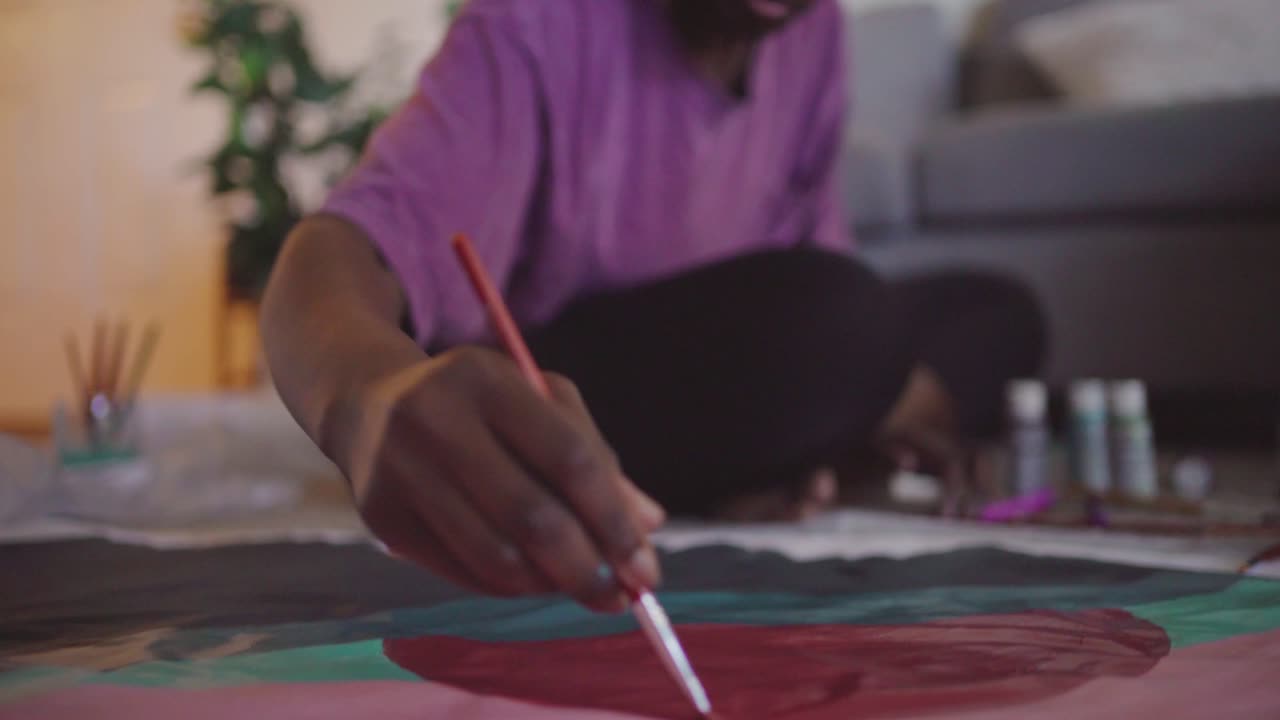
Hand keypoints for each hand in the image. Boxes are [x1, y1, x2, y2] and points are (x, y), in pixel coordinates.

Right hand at [344, 346, 665, 611]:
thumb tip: (649, 523)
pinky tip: (535, 581)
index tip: (645, 564)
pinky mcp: (382, 519)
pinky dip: (509, 587)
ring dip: (550, 585)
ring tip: (582, 588)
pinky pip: (461, 572)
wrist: (368, 403)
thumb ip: (594, 455)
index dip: (613, 519)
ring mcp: (401, 472)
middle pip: (531, 517)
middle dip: (587, 568)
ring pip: (495, 556)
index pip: (568, 459)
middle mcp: (436, 421)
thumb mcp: (537, 402)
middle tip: (620, 596)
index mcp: (488, 379)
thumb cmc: (478, 402)